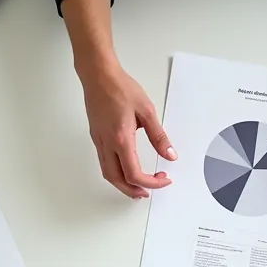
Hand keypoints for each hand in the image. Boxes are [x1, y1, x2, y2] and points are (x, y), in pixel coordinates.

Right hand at [79, 62, 175, 198]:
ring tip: (138, 186)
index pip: (134, 173)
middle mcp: (107, 144)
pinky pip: (104, 163)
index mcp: (121, 139)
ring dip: (123, 185)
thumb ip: (159, 137)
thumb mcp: (147, 111)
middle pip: (118, 180)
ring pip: (108, 174)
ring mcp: (99, 141)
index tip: (163, 179)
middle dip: (134, 190)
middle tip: (150, 191)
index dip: (151, 183)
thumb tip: (169, 155)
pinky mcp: (97, 137)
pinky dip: (116, 174)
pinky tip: (125, 169)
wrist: (98, 75)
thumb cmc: (120, 88)